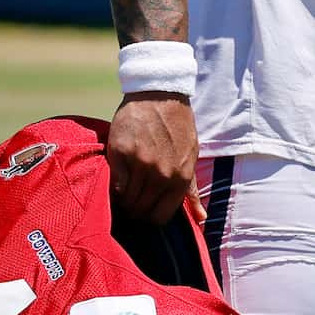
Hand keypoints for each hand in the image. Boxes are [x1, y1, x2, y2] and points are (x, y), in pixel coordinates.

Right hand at [108, 92, 201, 224]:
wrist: (160, 95)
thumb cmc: (177, 127)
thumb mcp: (191, 157)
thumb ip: (192, 190)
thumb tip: (201, 219)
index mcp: (180, 179)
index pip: (160, 217)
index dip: (150, 216)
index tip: (145, 208)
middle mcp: (161, 175)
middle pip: (140, 210)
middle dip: (135, 209)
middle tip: (131, 199)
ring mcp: (140, 164)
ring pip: (126, 200)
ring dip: (123, 199)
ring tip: (125, 188)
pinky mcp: (121, 153)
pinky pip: (114, 184)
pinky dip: (114, 186)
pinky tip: (118, 176)